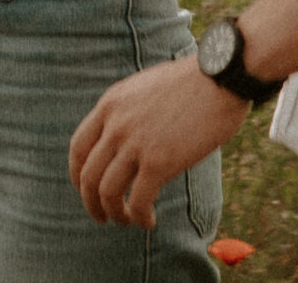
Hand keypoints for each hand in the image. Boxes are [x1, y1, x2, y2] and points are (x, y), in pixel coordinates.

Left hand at [69, 53, 246, 228]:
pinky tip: (150, 221)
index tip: (87, 190)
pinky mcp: (159, 161)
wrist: (219, 76)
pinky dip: (140, 218)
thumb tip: (124, 141)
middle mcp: (117, 123)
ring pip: (107, 193)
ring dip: (115, 214)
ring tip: (129, 220)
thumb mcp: (145, 88)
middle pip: (87, 176)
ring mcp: (135, 142)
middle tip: (104, 217)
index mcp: (111, 103)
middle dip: (92, 203)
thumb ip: (128, 111)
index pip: (78, 147)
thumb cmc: (191, 82)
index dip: (77, 175)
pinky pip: (138, 202)